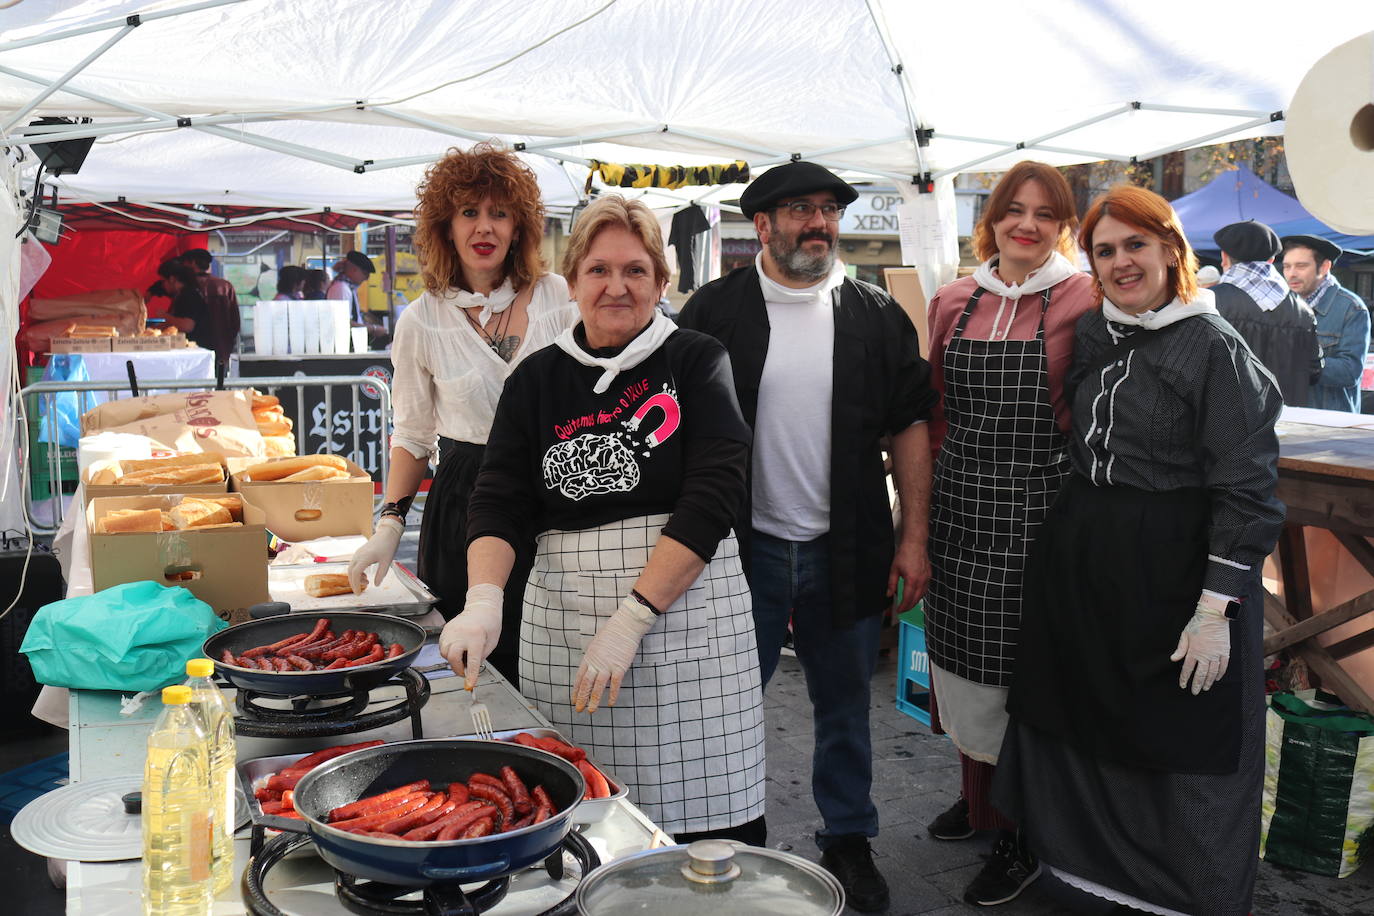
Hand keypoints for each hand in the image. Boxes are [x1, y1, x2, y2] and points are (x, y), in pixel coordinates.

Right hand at [347, 516, 403, 591]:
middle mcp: (358, 556)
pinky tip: (365, 575)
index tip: (358, 593)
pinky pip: (354, 564)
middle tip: (360, 592)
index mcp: (364, 558)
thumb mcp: (387, 562)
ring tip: (366, 582)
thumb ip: (381, 574)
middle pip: (350, 572)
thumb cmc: (388, 546)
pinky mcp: (359, 553)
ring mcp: (358, 554)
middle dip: (354, 583)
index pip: (355, 574)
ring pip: (351, 568)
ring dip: (356, 577)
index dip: (355, 585)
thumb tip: (376, 585)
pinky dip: (357, 572)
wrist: (387, 533)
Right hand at [439, 584, 503, 688]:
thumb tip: (471, 669)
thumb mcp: (492, 642)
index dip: (471, 675)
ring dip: (452, 660)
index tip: (469, 685)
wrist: (481, 607)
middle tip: (465, 672)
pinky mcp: (446, 630)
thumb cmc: (489, 624)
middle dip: (458, 669)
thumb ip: (481, 657)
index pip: (472, 660)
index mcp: (476, 637)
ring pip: (445, 654)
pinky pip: (442, 647)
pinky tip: (457, 649)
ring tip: (462, 656)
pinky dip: (448, 652)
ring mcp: (452, 631)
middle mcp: (461, 634)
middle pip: (453, 658)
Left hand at [572, 596, 656, 712]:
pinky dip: (612, 694)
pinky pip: (615, 684)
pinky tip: (610, 703)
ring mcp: (607, 666)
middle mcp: (596, 663)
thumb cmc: (611, 633)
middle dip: (582, 698)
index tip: (574, 700)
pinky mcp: (619, 667)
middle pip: (586, 684)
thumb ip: (592, 657)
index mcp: (589, 657)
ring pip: (598, 687)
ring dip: (594, 700)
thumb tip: (590, 666)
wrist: (625, 625)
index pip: (579, 678)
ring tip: (591, 711)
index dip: (576, 690)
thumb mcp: (596, 644)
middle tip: (579, 709)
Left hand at [887, 538, 929, 612]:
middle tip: (902, 610)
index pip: (907, 598)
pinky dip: (920, 594)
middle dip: (909, 606)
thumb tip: (889, 594)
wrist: (915, 543)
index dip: (903, 607)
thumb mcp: (894, 569)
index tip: (898, 610)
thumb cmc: (905, 554)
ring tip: (908, 604)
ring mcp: (926, 578)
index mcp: (911, 580)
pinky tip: (915, 595)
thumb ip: (891, 584)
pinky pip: (925, 589)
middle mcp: (921, 581)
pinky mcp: (929, 575)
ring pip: (922, 595)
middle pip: (916, 599)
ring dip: (915, 601)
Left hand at [1169, 603, 1230, 693]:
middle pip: (1201, 674)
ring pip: (1212, 672)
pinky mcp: (1225, 652)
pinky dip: (1220, 673)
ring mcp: (1216, 654)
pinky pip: (1223, 666)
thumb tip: (1173, 659)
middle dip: (1197, 684)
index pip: (1188, 669)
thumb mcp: (1185, 634)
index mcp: (1194, 651)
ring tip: (1206, 688)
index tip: (1183, 685)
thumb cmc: (1197, 624)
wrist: (1214, 616)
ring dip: (1209, 681)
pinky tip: (1217, 678)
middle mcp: (1205, 655)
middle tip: (1195, 692)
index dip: (1185, 678)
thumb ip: (1180, 648)